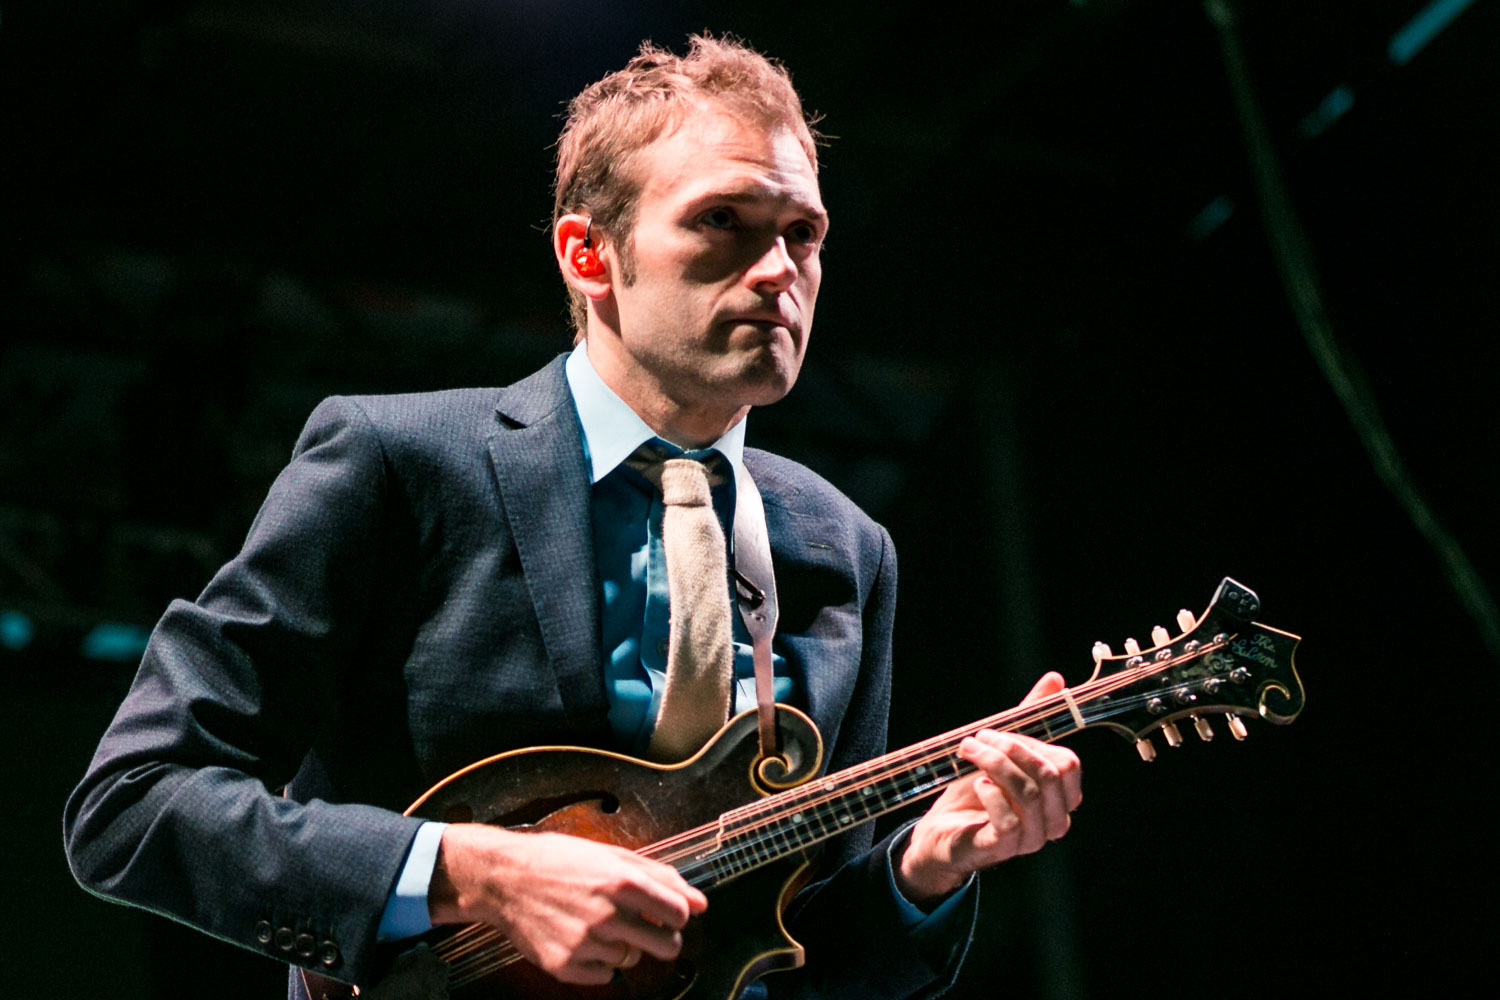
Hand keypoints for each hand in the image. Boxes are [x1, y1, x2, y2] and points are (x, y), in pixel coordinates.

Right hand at [427, 824, 708, 985]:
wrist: (504, 878)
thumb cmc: (559, 860)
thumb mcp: (611, 854)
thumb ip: (660, 876)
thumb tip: (699, 901)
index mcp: (622, 882)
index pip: (679, 913)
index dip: (679, 914)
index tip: (668, 913)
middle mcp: (607, 914)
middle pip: (666, 946)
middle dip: (663, 939)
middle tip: (647, 929)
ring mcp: (585, 943)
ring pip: (631, 960)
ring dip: (623, 946)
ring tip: (597, 924)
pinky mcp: (565, 966)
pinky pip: (603, 976)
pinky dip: (597, 962)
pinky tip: (580, 938)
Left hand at [896, 672, 1082, 903]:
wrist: (941, 829)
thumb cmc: (974, 791)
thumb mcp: (1002, 750)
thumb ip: (1031, 718)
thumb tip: (1056, 679)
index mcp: (1058, 798)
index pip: (1068, 765)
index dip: (1033, 742)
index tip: (999, 732)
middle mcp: (1052, 821)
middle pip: (1050, 775)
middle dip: (1012, 748)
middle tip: (979, 738)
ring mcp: (1030, 839)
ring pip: (1029, 793)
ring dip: (994, 763)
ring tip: (968, 753)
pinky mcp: (1003, 848)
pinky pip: (1010, 820)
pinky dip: (991, 795)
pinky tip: (978, 785)